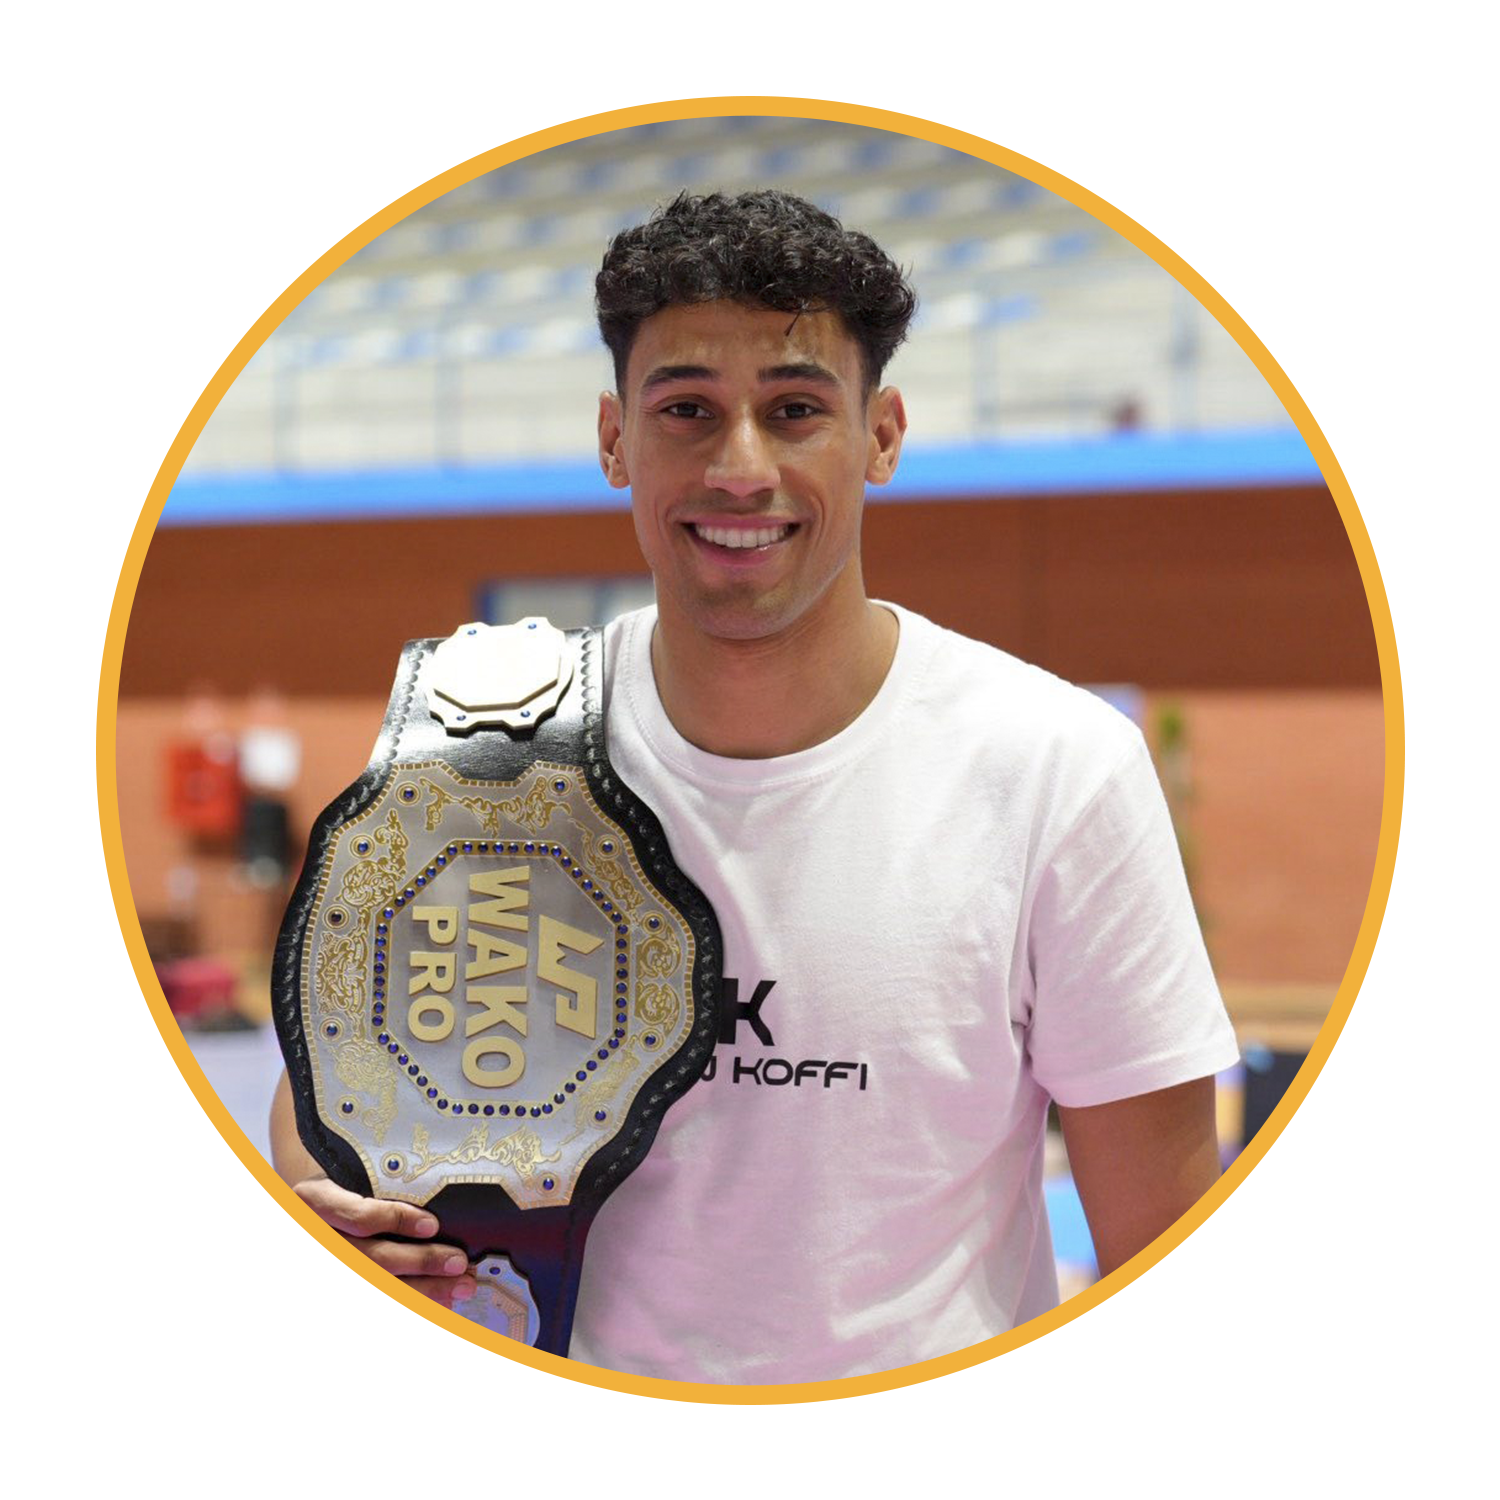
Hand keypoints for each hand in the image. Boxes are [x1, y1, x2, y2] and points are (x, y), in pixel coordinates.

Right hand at [293, 1174, 476, 1308]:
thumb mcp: (346, 1177)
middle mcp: (314, 1238)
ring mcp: (322, 1268)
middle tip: (459, 1262)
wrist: (306, 1216)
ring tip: (459, 1286)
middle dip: (421, 1261)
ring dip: (423, 1291)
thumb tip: (438, 1208)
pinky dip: (411, 1305)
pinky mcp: (335, 1292)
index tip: (432, 1225)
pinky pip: (375, 1304)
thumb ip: (382, 1187)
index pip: (357, 1215)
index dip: (394, 1220)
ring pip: (375, 1286)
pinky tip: (439, 1303)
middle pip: (371, 1259)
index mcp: (314, 1200)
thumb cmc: (338, 1190)